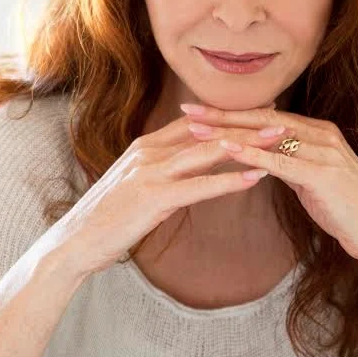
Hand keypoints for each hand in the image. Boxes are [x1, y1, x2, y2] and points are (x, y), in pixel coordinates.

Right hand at [52, 102, 282, 278]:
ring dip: (246, 145)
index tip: (261, 113)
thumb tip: (188, 173)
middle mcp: (148, 152)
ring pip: (207, 153)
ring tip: (279, 140)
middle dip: (245, 124)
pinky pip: (199, 186)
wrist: (74, 242)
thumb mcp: (136, 188)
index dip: (229, 118)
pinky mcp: (153, 197)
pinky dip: (229, 180)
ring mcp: (150, 172)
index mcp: (145, 147)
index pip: (196, 125)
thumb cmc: (107, 220)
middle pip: (207, 132)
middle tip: (283, 119)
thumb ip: (162, 174)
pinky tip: (256, 177)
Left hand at [180, 103, 357, 265]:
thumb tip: (265, 158)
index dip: (231, 113)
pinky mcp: (324, 174)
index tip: (199, 111)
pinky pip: (281, 162)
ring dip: (229, 132)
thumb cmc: (345, 211)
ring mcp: (325, 152)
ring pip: (268, 137)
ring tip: (196, 129)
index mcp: (319, 132)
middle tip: (186, 110)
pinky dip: (253, 155)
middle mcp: (323, 135)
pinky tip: (227, 150)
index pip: (266, 116)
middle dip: (222, 114)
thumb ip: (291, 164)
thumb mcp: (312, 181)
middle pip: (263, 119)